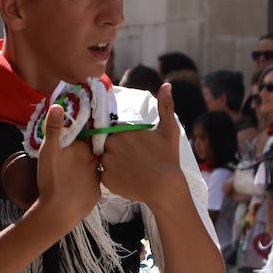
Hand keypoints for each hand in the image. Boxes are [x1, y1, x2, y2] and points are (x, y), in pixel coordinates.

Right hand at [33, 104, 99, 233]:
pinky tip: (76, 187)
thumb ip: (54, 128)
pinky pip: (92, 184)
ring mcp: (97, 179)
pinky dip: (86, 184)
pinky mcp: (96, 194)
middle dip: (85, 151)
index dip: (83, 134)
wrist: (58, 211)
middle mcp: (95, 162)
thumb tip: (57, 105)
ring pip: (93, 168)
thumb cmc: (52, 179)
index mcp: (84, 149)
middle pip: (92, 152)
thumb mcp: (48, 151)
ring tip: (74, 171)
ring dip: (87, 168)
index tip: (76, 136)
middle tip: (72, 155)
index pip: (88, 136)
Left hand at [99, 83, 187, 206]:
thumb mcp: (169, 130)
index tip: (132, 145)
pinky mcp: (105, 179)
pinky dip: (111, 176)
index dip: (121, 138)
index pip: (112, 131)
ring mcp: (107, 163)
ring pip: (103, 159)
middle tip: (131, 158)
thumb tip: (167, 85)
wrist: (165, 188)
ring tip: (129, 168)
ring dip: (111, 162)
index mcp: (123, 131)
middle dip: (115, 149)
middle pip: (106, 144)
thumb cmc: (168, 158)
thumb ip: (165, 106)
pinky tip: (126, 177)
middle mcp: (111, 145)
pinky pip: (103, 174)